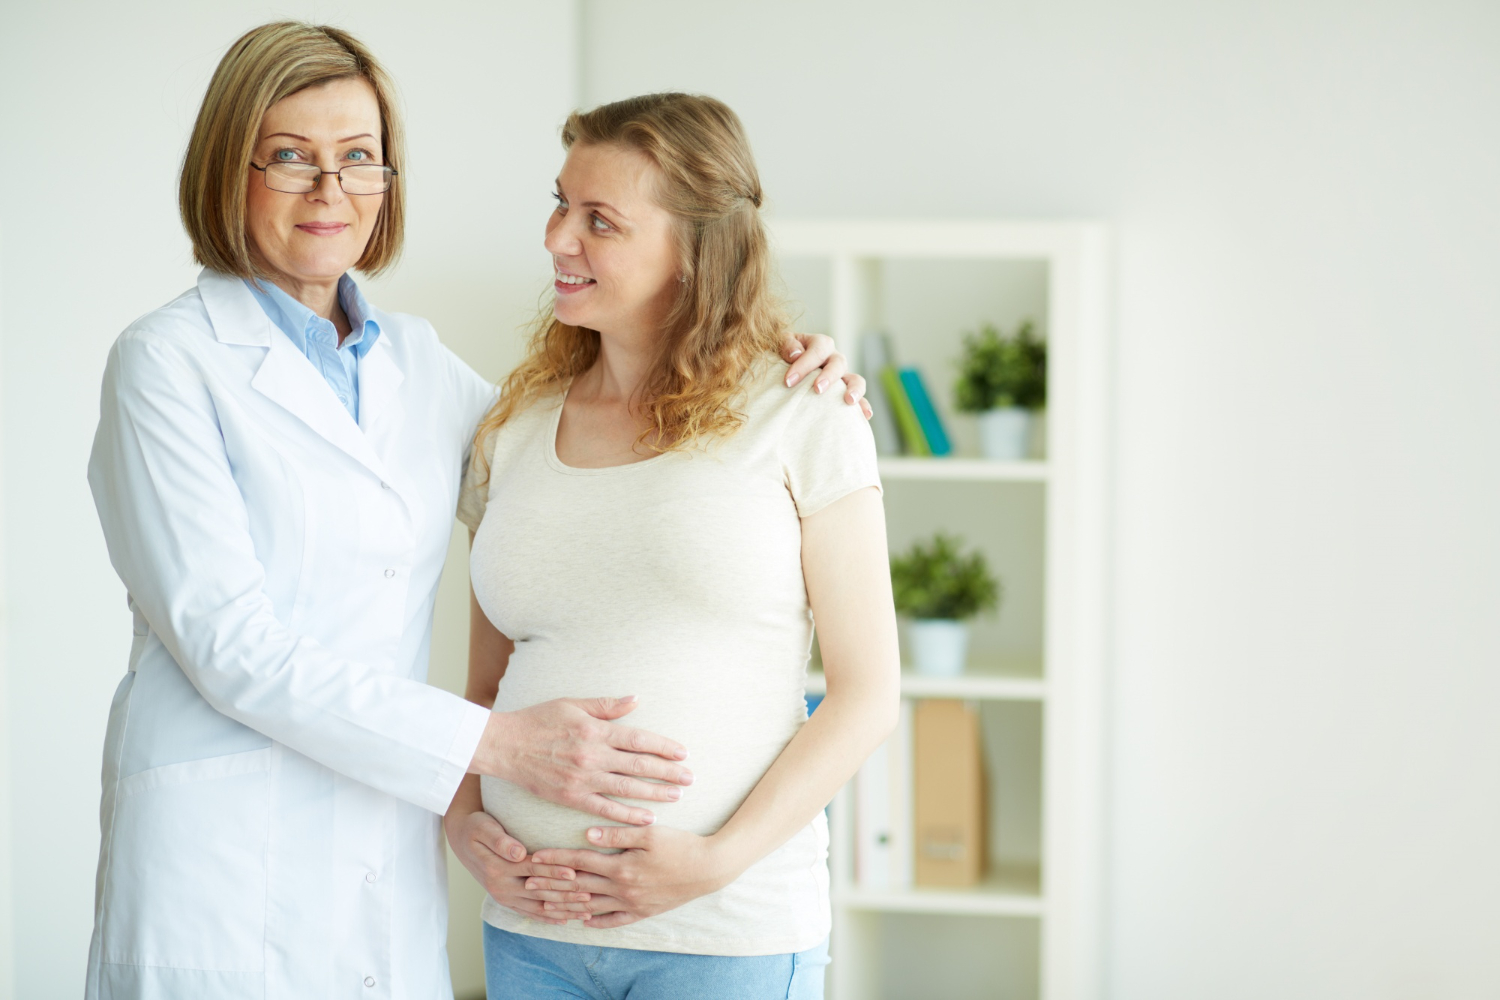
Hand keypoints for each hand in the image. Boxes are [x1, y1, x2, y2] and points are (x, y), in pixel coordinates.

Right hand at [443, 807, 590, 926]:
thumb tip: (519, 853)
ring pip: (537, 907)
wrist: (460, 839)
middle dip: (565, 895)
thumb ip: (501, 841)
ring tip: (586, 911)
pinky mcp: (506, 900)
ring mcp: (503, 896)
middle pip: (539, 892)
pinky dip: (548, 917)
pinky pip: (529, 912)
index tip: (575, 873)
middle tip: (590, 896)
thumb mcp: (483, 828)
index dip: (554, 872)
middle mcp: (500, 887)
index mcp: (496, 868)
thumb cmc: (475, 827)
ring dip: (562, 911)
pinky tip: (565, 920)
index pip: (532, 870)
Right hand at [471, 695, 693, 825]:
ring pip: (626, 789)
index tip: (683, 754)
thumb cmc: (538, 720)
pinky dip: (628, 814)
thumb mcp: (573, 704)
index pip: (639, 739)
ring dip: (654, 793)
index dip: (664, 747)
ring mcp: (582, 779)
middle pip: (639, 766)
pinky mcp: (571, 797)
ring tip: (676, 796)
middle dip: (668, 772)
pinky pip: (605, 808)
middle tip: (690, 779)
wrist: (505, 745)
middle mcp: (592, 755)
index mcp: (595, 730)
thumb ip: (606, 706)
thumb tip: (636, 700)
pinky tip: (647, 817)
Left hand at [530, 824, 741, 928]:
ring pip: (591, 906)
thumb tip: (587, 833)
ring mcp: (632, 904)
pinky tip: (584, 919)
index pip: (580, 862)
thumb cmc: (681, 845)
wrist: (710, 869)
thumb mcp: (649, 833)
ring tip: (545, 903)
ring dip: (567, 904)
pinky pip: (615, 920)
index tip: (534, 857)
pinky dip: (597, 920)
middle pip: (579, 886)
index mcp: (621, 866)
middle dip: (552, 883)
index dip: (555, 859)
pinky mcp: (643, 912)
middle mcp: (622, 888)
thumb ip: (617, 833)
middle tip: (527, 882)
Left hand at [781, 333, 872, 418]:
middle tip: (818, 389)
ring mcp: (842, 376)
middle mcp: (834, 358)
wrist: (786, 365)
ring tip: (849, 401)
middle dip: (829, 376)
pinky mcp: (845, 392)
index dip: (804, 364)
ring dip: (854, 389)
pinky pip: (859, 398)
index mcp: (820, 344)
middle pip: (838, 363)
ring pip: (855, 379)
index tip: (789, 381)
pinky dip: (864, 405)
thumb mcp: (781, 343)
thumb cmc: (783, 354)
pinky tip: (866, 415)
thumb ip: (787, 345)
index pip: (818, 349)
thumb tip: (795, 355)